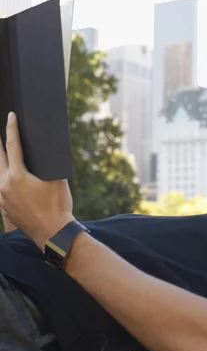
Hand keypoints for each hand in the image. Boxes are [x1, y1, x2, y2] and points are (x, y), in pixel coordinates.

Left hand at [0, 112, 74, 249]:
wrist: (54, 233)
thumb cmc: (58, 205)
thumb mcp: (57, 179)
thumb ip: (47, 164)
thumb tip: (45, 152)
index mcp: (17, 176)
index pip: (12, 146)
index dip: (11, 129)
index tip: (11, 116)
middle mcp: (4, 186)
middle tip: (0, 132)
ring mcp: (2, 199)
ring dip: (0, 162)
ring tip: (4, 154)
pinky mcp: (4, 209)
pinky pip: (0, 189)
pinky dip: (3, 179)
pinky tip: (9, 177)